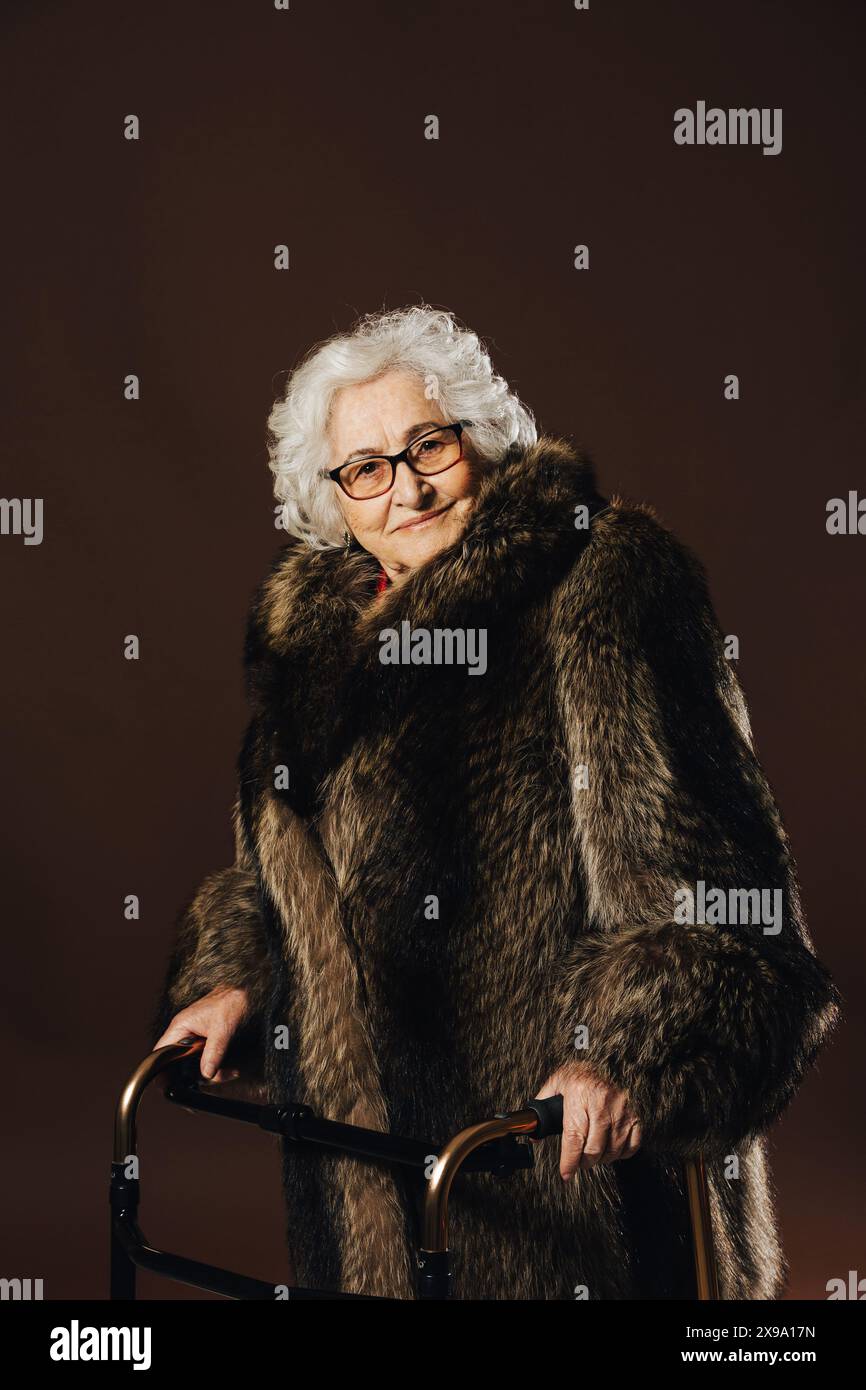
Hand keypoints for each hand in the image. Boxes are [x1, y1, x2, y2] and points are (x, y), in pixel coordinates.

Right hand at [153, 985, 249, 1082]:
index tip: (170, 1086)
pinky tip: (230, 1069)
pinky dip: (216, 1065)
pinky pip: (205, 1058)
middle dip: (196, 1076)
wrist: (245, 990)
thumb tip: (206, 1074)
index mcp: (180, 1026)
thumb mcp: (222, 1030)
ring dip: (211, 1072)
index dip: (162, 1071)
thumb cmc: (231, 1000)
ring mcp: (194, 1036)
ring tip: (229, 1073)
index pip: (160, 1053)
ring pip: (194, 1064)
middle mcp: (184, 1032)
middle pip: (179, 1063)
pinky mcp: (205, 1039)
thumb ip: (213, 1053)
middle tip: (214, 1078)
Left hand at [534, 1062, 641, 1179]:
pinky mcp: (636, 1115)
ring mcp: (622, 1110)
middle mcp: (602, 1102)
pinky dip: (621, 1153)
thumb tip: (534, 1133)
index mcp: (580, 1094)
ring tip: (593, 1156)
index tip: (566, 1173)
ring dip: (601, 1160)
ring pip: (612, 1151)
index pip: (574, 1138)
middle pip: (593, 1149)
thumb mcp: (558, 1082)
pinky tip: (611, 1150)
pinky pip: (631, 1145)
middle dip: (584, 1162)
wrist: (610, 1057)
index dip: (569, 1161)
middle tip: (578, 1163)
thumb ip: (543, 1105)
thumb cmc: (582, 1072)